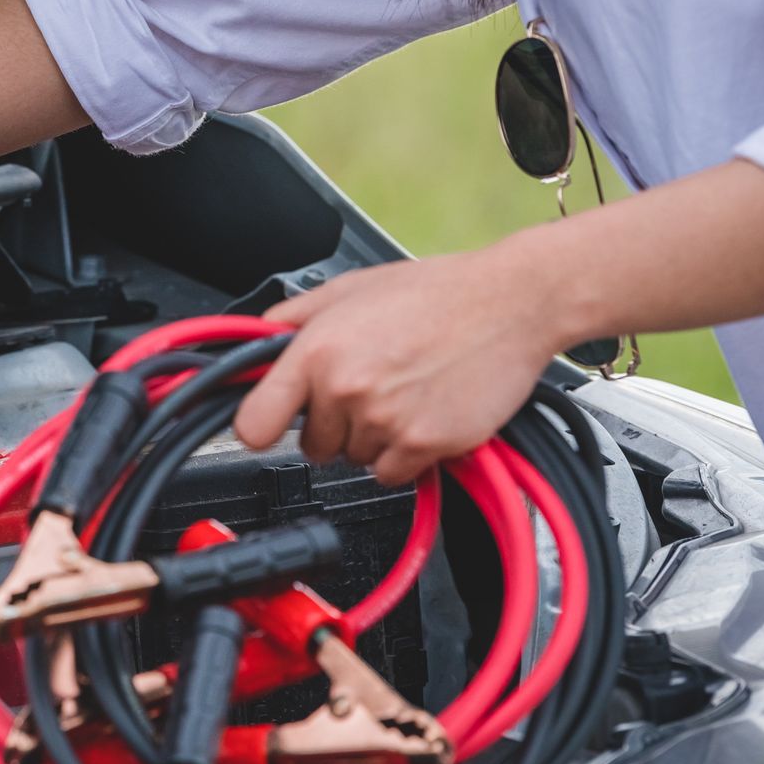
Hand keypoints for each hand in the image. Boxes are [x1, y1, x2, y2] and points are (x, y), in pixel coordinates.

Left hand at [232, 242, 569, 483]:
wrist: (510, 302)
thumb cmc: (434, 292)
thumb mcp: (349, 289)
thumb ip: (292, 319)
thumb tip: (253, 342)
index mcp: (318, 350)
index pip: (253, 424)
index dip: (260, 427)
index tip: (269, 425)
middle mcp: (346, 389)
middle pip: (311, 445)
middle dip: (332, 423)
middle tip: (369, 387)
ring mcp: (386, 421)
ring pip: (354, 459)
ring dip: (372, 437)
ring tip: (402, 391)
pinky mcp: (425, 445)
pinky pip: (391, 474)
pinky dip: (404, 454)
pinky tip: (421, 413)